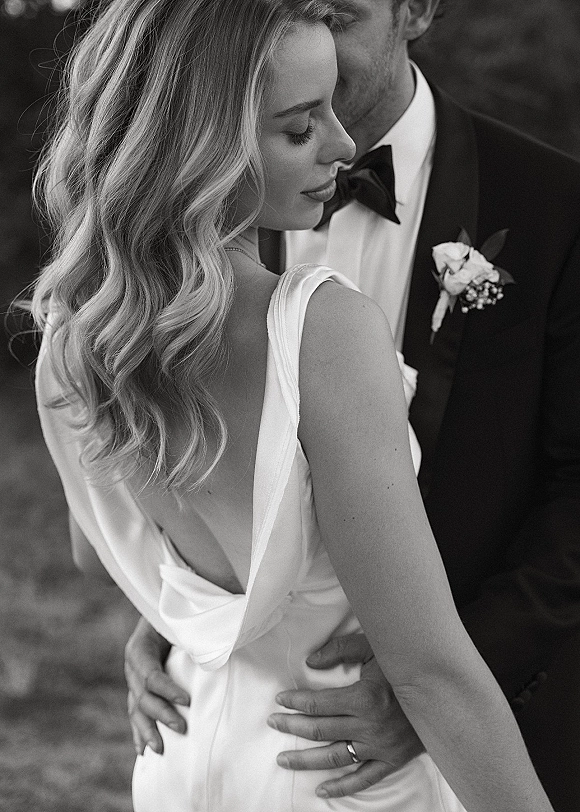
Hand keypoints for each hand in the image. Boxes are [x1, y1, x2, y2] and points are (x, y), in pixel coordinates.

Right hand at [125, 617, 189, 754]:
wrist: (163, 610)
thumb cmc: (176, 614)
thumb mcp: (179, 620)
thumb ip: (190, 631)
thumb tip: (214, 642)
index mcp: (140, 647)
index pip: (150, 674)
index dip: (167, 690)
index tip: (187, 701)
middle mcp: (133, 666)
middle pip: (143, 696)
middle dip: (161, 714)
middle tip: (182, 728)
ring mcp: (133, 679)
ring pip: (136, 709)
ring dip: (147, 730)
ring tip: (159, 749)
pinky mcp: (138, 689)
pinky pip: (135, 713)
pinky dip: (139, 732)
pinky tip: (142, 750)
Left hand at [267, 633, 424, 798]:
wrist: (442, 691)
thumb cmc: (404, 665)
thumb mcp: (374, 648)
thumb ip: (341, 650)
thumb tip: (310, 661)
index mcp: (363, 699)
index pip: (318, 703)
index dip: (295, 702)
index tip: (279, 699)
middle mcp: (369, 727)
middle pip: (320, 730)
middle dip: (292, 727)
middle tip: (273, 723)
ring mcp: (379, 747)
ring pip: (334, 758)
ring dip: (306, 760)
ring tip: (284, 759)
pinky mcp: (391, 760)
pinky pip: (363, 778)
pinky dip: (341, 787)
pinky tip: (321, 790)